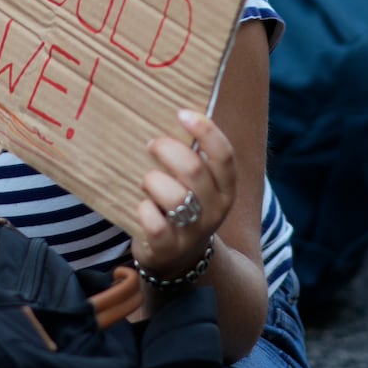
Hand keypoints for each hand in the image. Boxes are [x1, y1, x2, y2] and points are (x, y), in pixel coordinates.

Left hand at [132, 109, 235, 282]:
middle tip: (152, 145)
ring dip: (154, 181)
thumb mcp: (197, 183)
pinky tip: (142, 206)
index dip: (205, 131)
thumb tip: (173, 108)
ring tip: (146, 180)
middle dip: (168, 150)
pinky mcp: (168, 249)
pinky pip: (156, 224)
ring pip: (176, 197)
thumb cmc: (182, 204)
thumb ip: (192, 154)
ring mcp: (193, 231)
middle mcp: (215, 210)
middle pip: (195, 170)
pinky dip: (144, 210)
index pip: (224, 155)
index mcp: (226, 188)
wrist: (178, 260)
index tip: (181, 113)